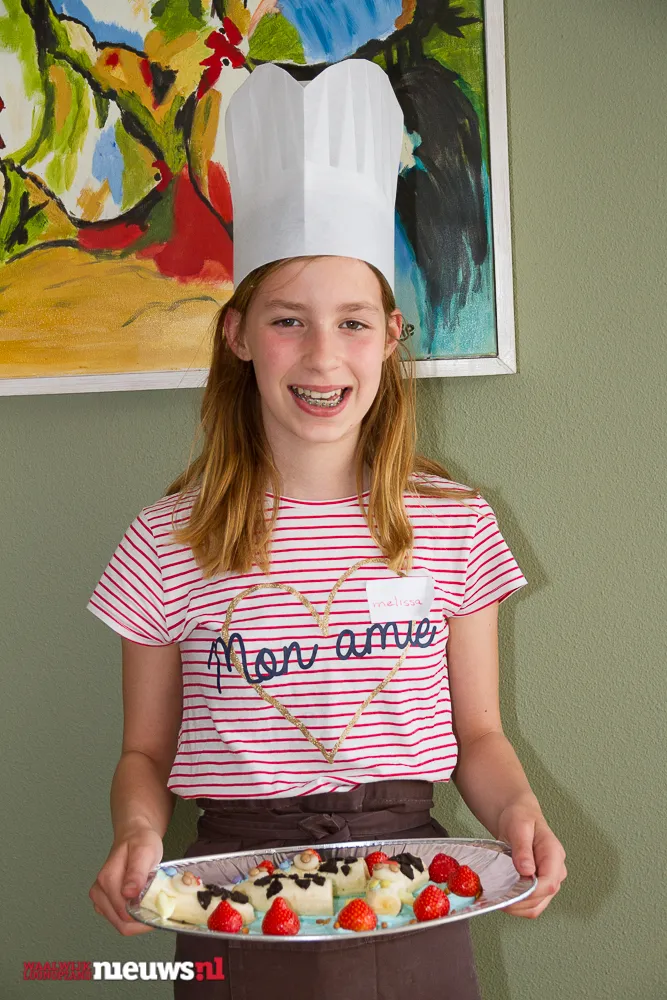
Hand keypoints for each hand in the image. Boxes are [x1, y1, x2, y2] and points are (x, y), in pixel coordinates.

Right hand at [89, 824, 163, 934]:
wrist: (133, 835)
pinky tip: (145, 906)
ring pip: (120, 924)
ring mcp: (100, 898)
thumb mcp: (144, 851)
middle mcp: (99, 891)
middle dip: (142, 921)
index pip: (124, 913)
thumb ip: (136, 872)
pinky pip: (120, 920)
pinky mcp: (105, 903)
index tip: (162, 910)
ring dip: (139, 921)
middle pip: (121, 923)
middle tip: (161, 908)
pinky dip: (134, 919)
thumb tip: (128, 894)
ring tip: (154, 905)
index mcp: (107, 880)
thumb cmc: (140, 842)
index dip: (144, 917)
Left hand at [496, 801, 566, 917]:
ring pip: (537, 906)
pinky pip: (531, 904)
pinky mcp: (540, 886)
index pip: (549, 883)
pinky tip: (504, 896)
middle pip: (543, 898)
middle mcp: (556, 870)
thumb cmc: (520, 817)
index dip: (531, 892)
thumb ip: (522, 848)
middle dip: (520, 901)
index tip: (511, 891)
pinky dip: (517, 905)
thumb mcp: (519, 826)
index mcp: (554, 854)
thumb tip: (527, 870)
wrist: (518, 816)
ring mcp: (549, 880)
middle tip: (498, 895)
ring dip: (517, 906)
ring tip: (499, 896)